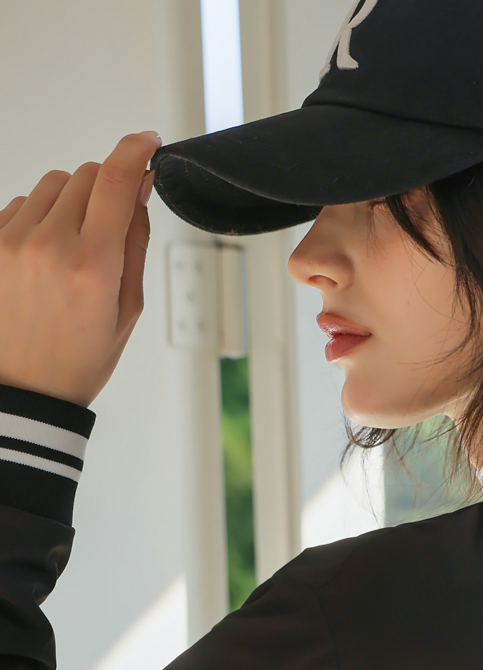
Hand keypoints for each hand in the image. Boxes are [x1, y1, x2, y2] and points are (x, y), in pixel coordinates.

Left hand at [0, 132, 159, 407]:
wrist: (25, 390)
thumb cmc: (77, 359)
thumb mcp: (127, 310)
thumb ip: (134, 242)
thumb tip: (139, 190)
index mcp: (92, 266)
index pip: (117, 179)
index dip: (137, 150)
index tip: (147, 144)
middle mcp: (49, 246)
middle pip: (87, 175)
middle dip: (106, 190)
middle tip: (107, 229)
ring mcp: (13, 242)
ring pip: (53, 185)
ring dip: (70, 204)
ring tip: (70, 252)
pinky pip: (20, 204)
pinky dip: (38, 220)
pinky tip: (43, 260)